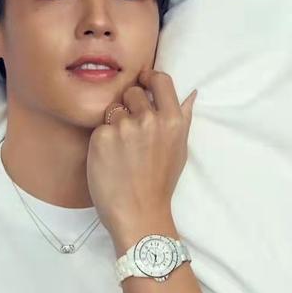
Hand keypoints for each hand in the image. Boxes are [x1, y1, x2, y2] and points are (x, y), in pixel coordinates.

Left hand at [86, 68, 196, 238]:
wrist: (139, 213)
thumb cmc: (159, 184)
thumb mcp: (180, 150)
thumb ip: (183, 118)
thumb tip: (191, 93)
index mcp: (173, 120)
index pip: (159, 79)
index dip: (148, 79)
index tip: (142, 83)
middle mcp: (149, 119)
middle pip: (132, 92)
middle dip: (129, 106)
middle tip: (131, 134)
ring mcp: (124, 128)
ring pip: (113, 110)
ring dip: (114, 124)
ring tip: (121, 150)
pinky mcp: (101, 138)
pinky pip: (99, 127)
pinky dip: (101, 140)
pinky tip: (110, 159)